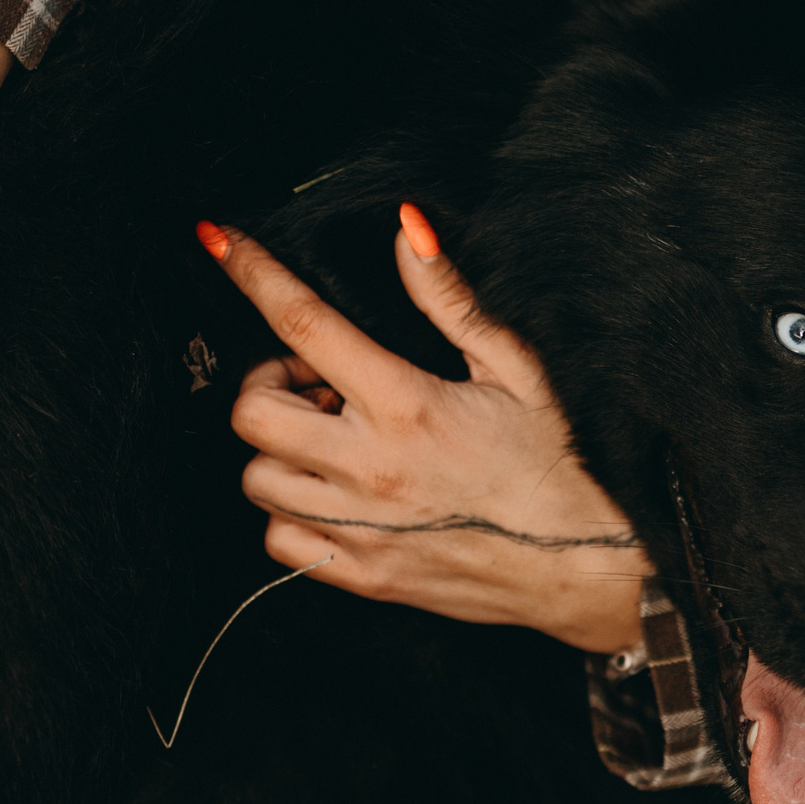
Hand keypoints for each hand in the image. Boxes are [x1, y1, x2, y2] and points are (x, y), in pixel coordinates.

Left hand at [209, 211, 652, 653]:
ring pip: (257, 478)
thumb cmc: (557, 461)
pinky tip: (337, 495)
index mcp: (405, 403)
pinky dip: (292, 513)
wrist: (586, 565)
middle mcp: (369, 467)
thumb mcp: (515, 368)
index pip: (303, 323)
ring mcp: (360, 526)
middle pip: (253, 412)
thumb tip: (407, 230)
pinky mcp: (363, 573)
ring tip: (335, 443)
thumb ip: (450, 300)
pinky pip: (279, 541)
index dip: (252, 273)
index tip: (218, 242)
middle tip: (321, 385)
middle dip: (272, 383)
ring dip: (281, 450)